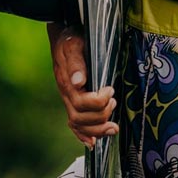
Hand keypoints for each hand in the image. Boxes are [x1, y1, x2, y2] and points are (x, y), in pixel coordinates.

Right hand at [48, 23, 116, 146]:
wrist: (63, 36)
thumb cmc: (71, 39)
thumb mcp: (74, 44)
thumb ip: (76, 63)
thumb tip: (79, 81)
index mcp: (66, 82)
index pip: (80, 102)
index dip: (97, 102)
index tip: (110, 90)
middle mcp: (66, 93)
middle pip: (80, 117)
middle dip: (100, 115)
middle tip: (114, 102)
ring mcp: (68, 98)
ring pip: (78, 124)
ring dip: (97, 129)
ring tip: (113, 126)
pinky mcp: (72, 100)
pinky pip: (74, 124)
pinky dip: (83, 135)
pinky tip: (93, 141)